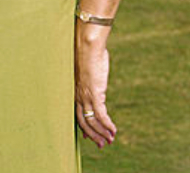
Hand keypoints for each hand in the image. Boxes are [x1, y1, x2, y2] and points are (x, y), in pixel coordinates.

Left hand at [75, 28, 116, 147]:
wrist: (88, 46)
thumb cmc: (88, 53)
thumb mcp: (88, 68)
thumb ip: (91, 75)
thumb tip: (94, 69)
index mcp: (76, 92)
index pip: (79, 115)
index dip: (85, 127)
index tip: (89, 136)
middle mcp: (79, 97)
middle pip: (85, 123)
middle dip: (94, 135)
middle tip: (101, 144)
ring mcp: (86, 97)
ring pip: (93, 122)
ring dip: (102, 133)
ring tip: (110, 140)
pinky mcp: (95, 94)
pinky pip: (101, 115)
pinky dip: (107, 125)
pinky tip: (113, 130)